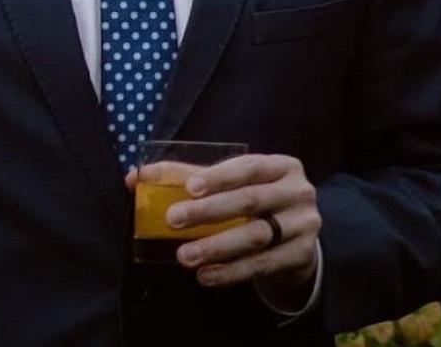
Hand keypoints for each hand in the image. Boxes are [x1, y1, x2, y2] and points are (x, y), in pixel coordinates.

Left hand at [126, 153, 320, 301]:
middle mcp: (297, 191)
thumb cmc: (257, 202)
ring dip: (216, 247)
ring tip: (184, 256)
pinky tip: (206, 275)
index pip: (248, 167)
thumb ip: (189, 176)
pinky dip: (231, 272)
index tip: (188, 188)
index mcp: (281, 165)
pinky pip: (262, 265)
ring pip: (255, 236)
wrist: (299, 238)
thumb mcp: (235, 183)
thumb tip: (136, 177)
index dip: (219, 176)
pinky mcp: (302, 255)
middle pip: (250, 201)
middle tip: (173, 221)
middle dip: (209, 212)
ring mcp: (304, 225)